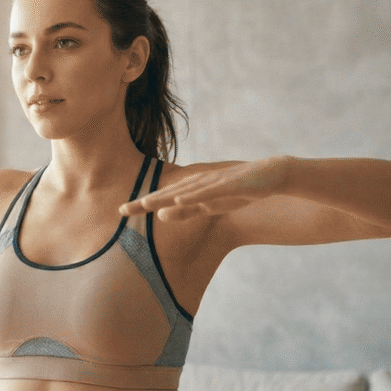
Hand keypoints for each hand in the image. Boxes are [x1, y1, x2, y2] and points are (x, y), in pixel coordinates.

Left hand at [119, 156, 289, 220]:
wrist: (271, 175)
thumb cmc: (237, 191)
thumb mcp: (208, 205)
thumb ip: (186, 210)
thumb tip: (160, 215)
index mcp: (191, 189)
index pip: (161, 199)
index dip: (140, 205)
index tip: (120, 213)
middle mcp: (197, 183)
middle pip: (166, 194)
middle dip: (144, 202)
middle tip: (121, 211)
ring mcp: (212, 183)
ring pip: (184, 191)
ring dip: (164, 197)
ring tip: (143, 204)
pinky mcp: (228, 184)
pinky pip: (208, 191)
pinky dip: (193, 196)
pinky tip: (179, 199)